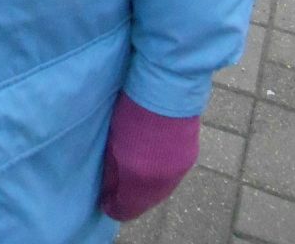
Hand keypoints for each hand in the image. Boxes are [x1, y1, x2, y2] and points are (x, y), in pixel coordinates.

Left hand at [99, 92, 199, 220]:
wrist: (168, 86)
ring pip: (160, 189)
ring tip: (133, 176)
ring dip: (146, 187)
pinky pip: (171, 175)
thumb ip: (112, 171)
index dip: (115, 207)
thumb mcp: (114, 142)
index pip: (127, 208)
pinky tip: (151, 163)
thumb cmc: (134, 110)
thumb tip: (110, 192)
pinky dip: (159, 174)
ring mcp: (179, 169)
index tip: (105, 202)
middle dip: (131, 198)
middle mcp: (163, 181)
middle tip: (117, 189)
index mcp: (140, 178)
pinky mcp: (189, 156)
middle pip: (145, 201)